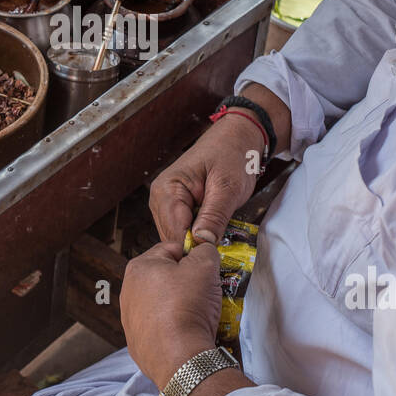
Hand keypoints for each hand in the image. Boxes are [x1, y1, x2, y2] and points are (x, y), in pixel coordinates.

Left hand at [120, 239, 220, 387]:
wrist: (180, 357)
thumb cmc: (187, 309)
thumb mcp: (205, 266)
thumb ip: (205, 250)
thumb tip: (204, 250)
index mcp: (140, 267)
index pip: (172, 250)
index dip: (193, 257)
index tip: (205, 270)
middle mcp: (129, 291)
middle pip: (166, 277)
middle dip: (186, 283)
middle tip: (205, 293)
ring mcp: (130, 318)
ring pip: (163, 303)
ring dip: (180, 305)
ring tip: (197, 314)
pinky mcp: (137, 341)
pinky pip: (160, 327)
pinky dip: (173, 328)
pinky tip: (186, 332)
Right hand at [149, 114, 261, 246]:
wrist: (235, 140)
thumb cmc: (231, 156)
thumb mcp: (228, 187)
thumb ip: (215, 215)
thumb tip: (202, 242)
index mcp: (167, 190)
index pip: (174, 234)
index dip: (195, 249)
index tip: (216, 255)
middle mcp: (159, 199)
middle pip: (173, 239)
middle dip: (196, 247)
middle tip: (222, 247)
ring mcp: (165, 205)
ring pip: (178, 239)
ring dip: (198, 242)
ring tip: (219, 235)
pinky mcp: (175, 209)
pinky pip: (183, 232)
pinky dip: (199, 235)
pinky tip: (213, 230)